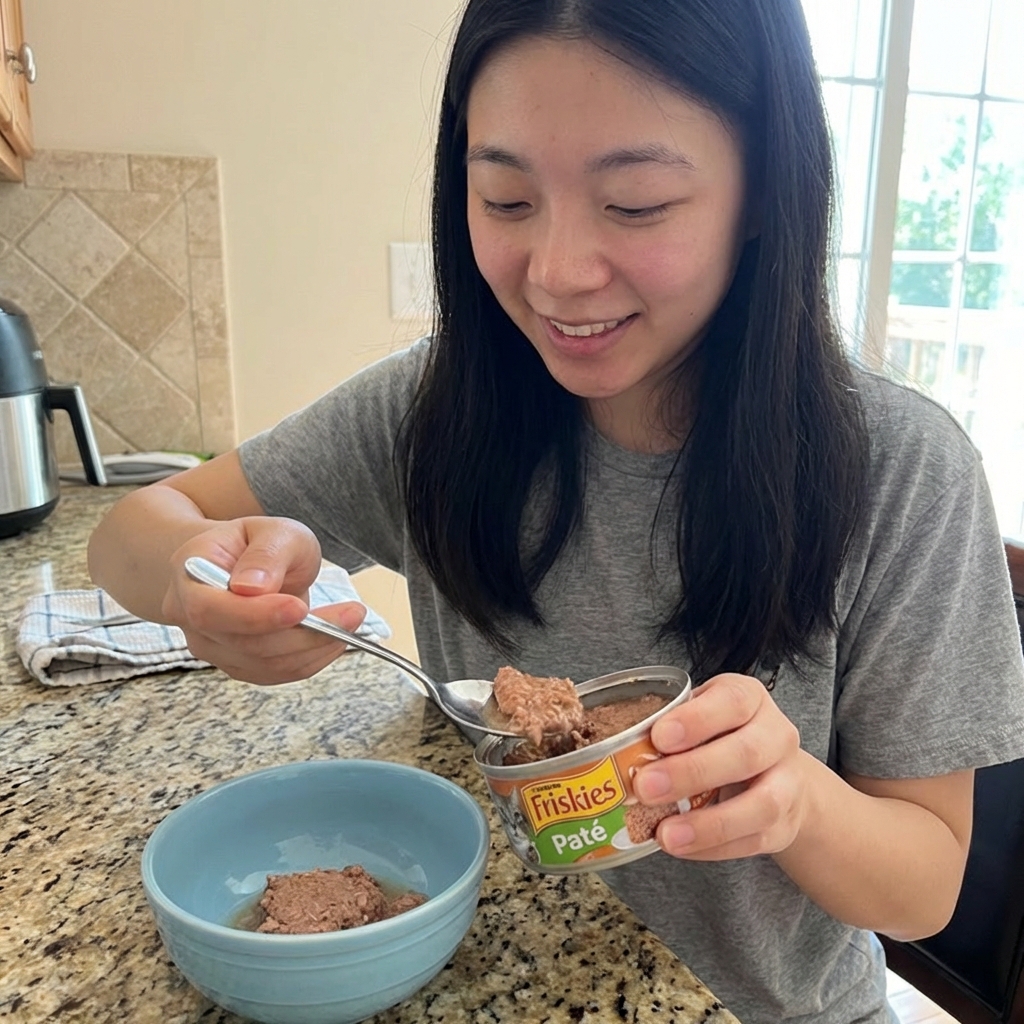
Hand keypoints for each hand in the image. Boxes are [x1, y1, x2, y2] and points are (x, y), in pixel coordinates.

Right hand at [162, 516, 366, 683]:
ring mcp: (210, 645)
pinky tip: (334, 638)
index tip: (300, 608)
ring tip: (351, 620)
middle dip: (302, 634)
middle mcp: (189, 615)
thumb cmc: (257, 544)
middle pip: (242, 642)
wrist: (246, 563)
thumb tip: (254, 586)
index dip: (255, 615)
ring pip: (264, 663)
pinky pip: (276, 673)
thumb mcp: (274, 530)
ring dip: (314, 647)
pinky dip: (311, 659)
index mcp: (190, 572)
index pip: (210, 608)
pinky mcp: (237, 663)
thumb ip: (267, 554)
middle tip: (352, 614)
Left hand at [633, 673, 808, 860]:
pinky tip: (680, 846)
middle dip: (693, 772)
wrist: (775, 770)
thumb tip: (615, 751)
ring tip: (665, 834)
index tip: (658, 736)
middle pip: (746, 754)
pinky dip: (713, 848)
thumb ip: (670, 728)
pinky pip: (753, 841)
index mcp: (750, 699)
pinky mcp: (784, 825)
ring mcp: (788, 782)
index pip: (732, 701)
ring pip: (762, 804)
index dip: (696, 720)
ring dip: (709, 823)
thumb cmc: (721, 736)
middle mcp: (777, 736)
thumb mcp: (699, 717)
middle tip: (645, 787)